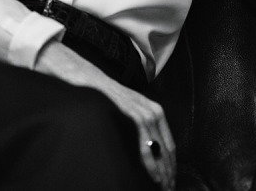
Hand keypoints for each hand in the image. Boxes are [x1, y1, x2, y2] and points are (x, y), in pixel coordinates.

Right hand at [36, 40, 175, 189]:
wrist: (85, 76)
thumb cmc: (101, 97)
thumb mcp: (124, 110)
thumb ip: (135, 128)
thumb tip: (143, 155)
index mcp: (152, 109)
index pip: (169, 145)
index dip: (170, 167)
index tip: (169, 182)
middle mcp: (151, 110)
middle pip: (167, 149)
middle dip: (168, 172)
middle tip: (167, 190)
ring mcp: (141, 111)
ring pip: (159, 149)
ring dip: (162, 171)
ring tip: (161, 187)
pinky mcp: (131, 112)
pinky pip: (146, 142)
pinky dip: (150, 161)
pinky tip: (151, 175)